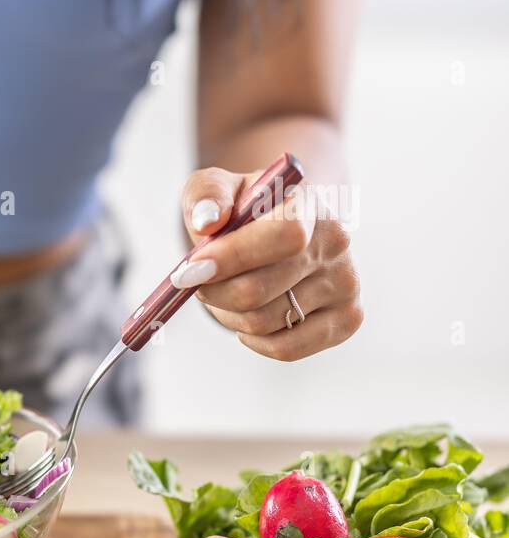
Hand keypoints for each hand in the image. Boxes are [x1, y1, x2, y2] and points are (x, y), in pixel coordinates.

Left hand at [172, 166, 361, 360]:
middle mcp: (336, 243)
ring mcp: (346, 283)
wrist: (276, 230)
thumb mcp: (215, 189)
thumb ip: (205, 196)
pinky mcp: (347, 318)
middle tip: (196, 283)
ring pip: (263, 322)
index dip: (233, 257)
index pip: (285, 235)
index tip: (190, 270)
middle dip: (213, 292)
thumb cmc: (240, 212)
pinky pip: (285, 348)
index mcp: (309, 204)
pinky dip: (253, 340)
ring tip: (224, 293)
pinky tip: (246, 319)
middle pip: (258, 290)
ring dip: (227, 314)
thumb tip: (207, 221)